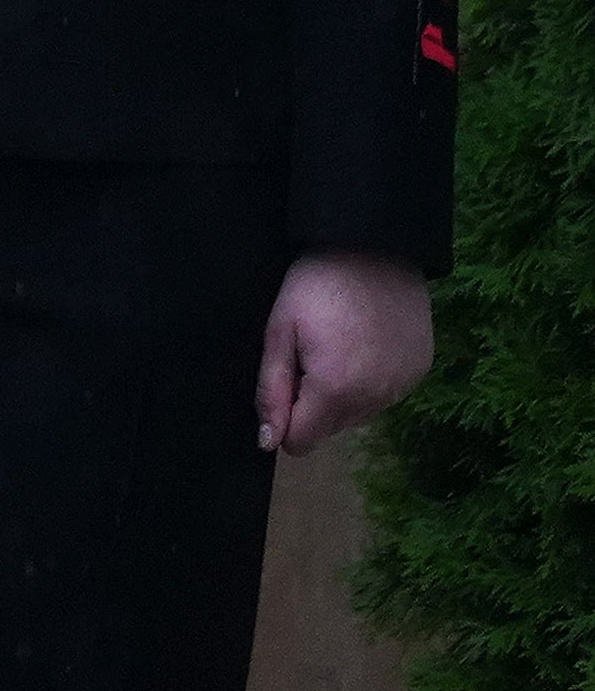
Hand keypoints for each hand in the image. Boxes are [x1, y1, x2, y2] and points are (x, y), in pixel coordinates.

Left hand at [257, 250, 432, 453]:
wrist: (374, 247)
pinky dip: (370, 380)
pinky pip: (385, 395)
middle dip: (311, 403)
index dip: (283, 419)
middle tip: (309, 353)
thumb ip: (272, 391)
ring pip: (358, 414)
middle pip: (330, 428)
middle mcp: (376, 398)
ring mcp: (404, 386)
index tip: (282, 383)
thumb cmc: (315, 286)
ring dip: (342, 393)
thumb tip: (269, 442)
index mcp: (336, 390)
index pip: (301, 442)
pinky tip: (363, 344)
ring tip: (337, 344)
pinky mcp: (421, 372)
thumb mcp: (279, 333)